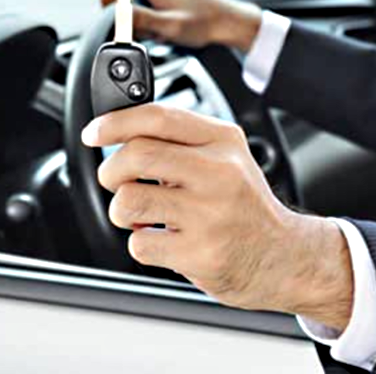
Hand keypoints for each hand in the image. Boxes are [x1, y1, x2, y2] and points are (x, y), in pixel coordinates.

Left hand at [82, 104, 353, 330]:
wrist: (282, 257)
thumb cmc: (243, 206)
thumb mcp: (226, 158)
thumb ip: (181, 141)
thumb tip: (120, 131)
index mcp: (223, 141)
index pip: (158, 117)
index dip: (115, 122)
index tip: (93, 133)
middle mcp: (219, 173)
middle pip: (136, 155)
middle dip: (110, 171)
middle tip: (115, 181)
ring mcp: (210, 215)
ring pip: (128, 200)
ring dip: (122, 211)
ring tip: (141, 215)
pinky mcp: (201, 254)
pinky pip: (139, 243)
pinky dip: (141, 243)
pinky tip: (164, 240)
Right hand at [100, 0, 261, 52]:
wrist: (225, 21)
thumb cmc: (203, 22)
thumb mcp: (167, 27)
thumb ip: (139, 20)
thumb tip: (116, 17)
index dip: (118, 20)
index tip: (136, 32)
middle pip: (120, 3)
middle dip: (133, 22)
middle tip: (155, 31)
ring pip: (132, 6)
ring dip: (144, 22)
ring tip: (163, 29)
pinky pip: (143, 5)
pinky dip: (151, 18)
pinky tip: (166, 24)